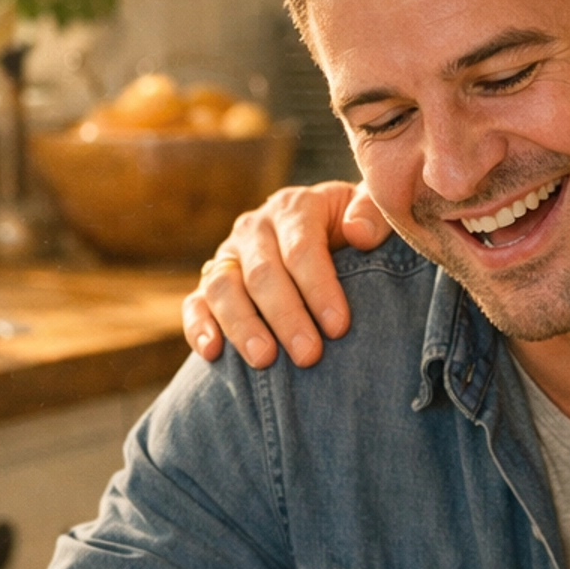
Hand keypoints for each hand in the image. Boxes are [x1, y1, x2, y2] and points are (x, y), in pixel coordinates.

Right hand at [181, 181, 388, 368]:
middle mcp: (255, 228)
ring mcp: (229, 255)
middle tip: (308, 355)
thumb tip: (358, 234)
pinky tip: (212, 353)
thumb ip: (374, 214)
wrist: (329, 233)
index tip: (339, 327)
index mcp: (296, 208)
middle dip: (286, 316)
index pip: (302, 249)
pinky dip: (199, 327)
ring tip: (265, 360)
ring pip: (223, 288)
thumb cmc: (357, 231)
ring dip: (242, 326)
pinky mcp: (210, 281)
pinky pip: (196, 302)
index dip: (319, 288)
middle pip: (262, 273)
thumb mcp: (373, 212)